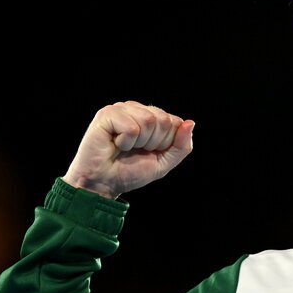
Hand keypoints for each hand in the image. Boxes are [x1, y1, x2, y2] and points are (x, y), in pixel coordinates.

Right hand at [62, 101, 194, 199]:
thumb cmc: (129, 172)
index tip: (148, 152)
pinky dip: (126, 142)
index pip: (175, 122)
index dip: (165, 143)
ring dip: (139, 142)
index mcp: (150, 116)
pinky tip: (114, 144)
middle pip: (163, 120)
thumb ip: (181, 146)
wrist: (103, 184)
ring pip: (148, 120)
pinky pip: (132, 127)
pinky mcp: (106, 114)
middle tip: (135, 150)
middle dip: (153, 142)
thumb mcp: (163, 162)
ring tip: (124, 147)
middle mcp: (136, 109)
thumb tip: (190, 122)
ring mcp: (120, 109)